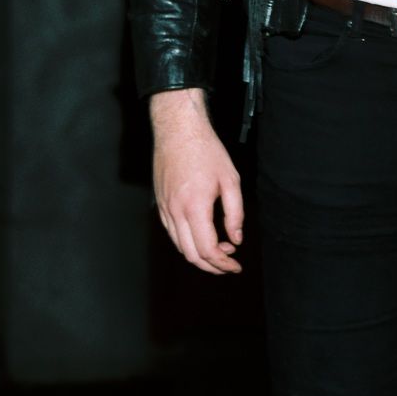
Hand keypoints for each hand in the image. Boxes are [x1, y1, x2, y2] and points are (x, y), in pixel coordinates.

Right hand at [151, 87, 244, 274]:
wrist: (178, 129)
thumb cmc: (205, 150)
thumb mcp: (230, 180)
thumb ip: (235, 213)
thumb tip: (236, 239)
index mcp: (195, 206)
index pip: (207, 249)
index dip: (223, 264)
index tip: (235, 266)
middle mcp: (175, 211)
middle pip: (190, 254)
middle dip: (211, 266)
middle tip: (229, 264)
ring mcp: (165, 208)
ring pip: (179, 246)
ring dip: (199, 255)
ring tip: (220, 250)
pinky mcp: (160, 203)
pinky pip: (171, 232)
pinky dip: (186, 242)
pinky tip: (202, 236)